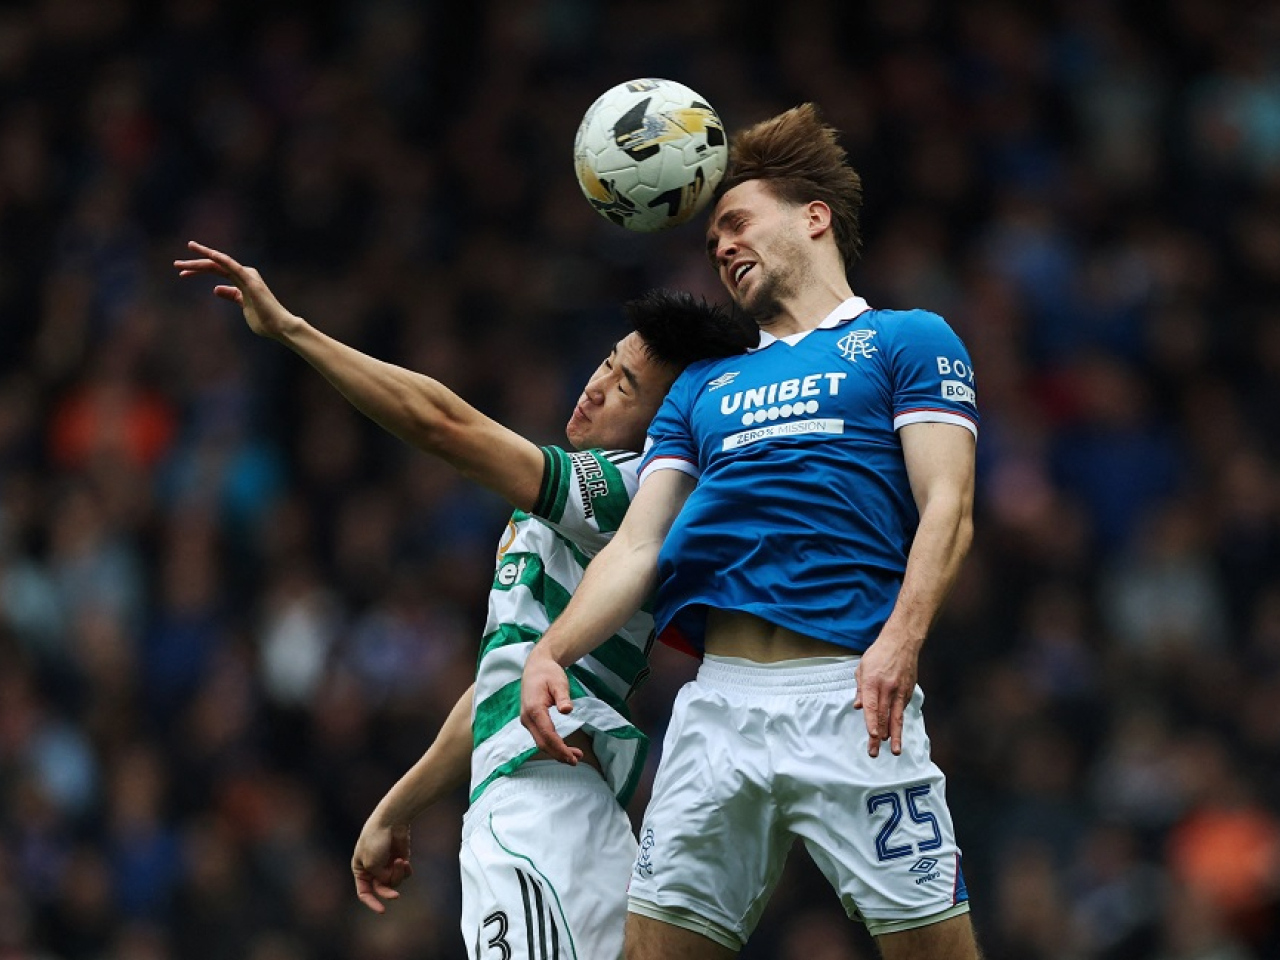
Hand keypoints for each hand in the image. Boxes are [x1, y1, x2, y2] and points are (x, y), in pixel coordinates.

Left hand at [173, 241, 298, 339]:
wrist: (278, 327)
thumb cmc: (263, 319)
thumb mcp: (241, 305)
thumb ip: (231, 295)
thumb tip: (216, 288)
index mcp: (241, 279)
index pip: (216, 270)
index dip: (198, 270)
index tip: (182, 273)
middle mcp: (244, 274)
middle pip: (215, 265)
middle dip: (195, 264)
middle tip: (176, 264)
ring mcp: (247, 276)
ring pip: (220, 264)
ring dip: (201, 260)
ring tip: (183, 261)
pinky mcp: (250, 281)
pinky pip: (233, 266)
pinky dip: (222, 259)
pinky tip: (210, 254)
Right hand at [351, 819, 412, 913]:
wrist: (392, 820)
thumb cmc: (376, 840)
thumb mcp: (372, 864)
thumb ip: (379, 878)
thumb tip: (389, 882)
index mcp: (360, 869)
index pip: (364, 892)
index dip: (371, 903)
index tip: (382, 911)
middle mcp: (373, 868)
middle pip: (382, 888)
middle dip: (389, 891)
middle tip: (396, 896)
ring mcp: (387, 864)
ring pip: (394, 881)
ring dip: (398, 875)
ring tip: (400, 861)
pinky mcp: (400, 859)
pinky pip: (404, 873)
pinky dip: (405, 870)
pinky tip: (405, 860)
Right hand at [519, 645, 581, 764]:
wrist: (536, 667)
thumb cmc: (548, 673)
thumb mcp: (559, 681)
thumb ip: (563, 696)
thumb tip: (567, 710)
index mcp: (534, 709)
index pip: (548, 735)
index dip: (560, 748)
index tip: (573, 757)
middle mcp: (527, 718)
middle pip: (542, 743)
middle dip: (559, 754)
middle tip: (576, 760)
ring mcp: (527, 720)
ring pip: (540, 742)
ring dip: (556, 751)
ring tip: (575, 756)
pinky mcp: (530, 721)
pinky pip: (540, 737)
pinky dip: (552, 745)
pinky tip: (564, 748)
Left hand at [853, 634, 921, 757]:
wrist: (902, 642)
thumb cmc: (879, 654)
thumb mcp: (862, 668)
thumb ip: (860, 689)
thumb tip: (858, 707)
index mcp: (872, 682)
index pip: (872, 707)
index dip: (872, 723)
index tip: (873, 737)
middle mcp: (887, 688)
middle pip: (883, 716)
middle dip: (880, 736)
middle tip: (875, 752)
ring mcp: (900, 690)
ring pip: (897, 717)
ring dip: (895, 735)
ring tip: (894, 750)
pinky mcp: (908, 691)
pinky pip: (901, 709)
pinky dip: (897, 721)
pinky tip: (895, 731)